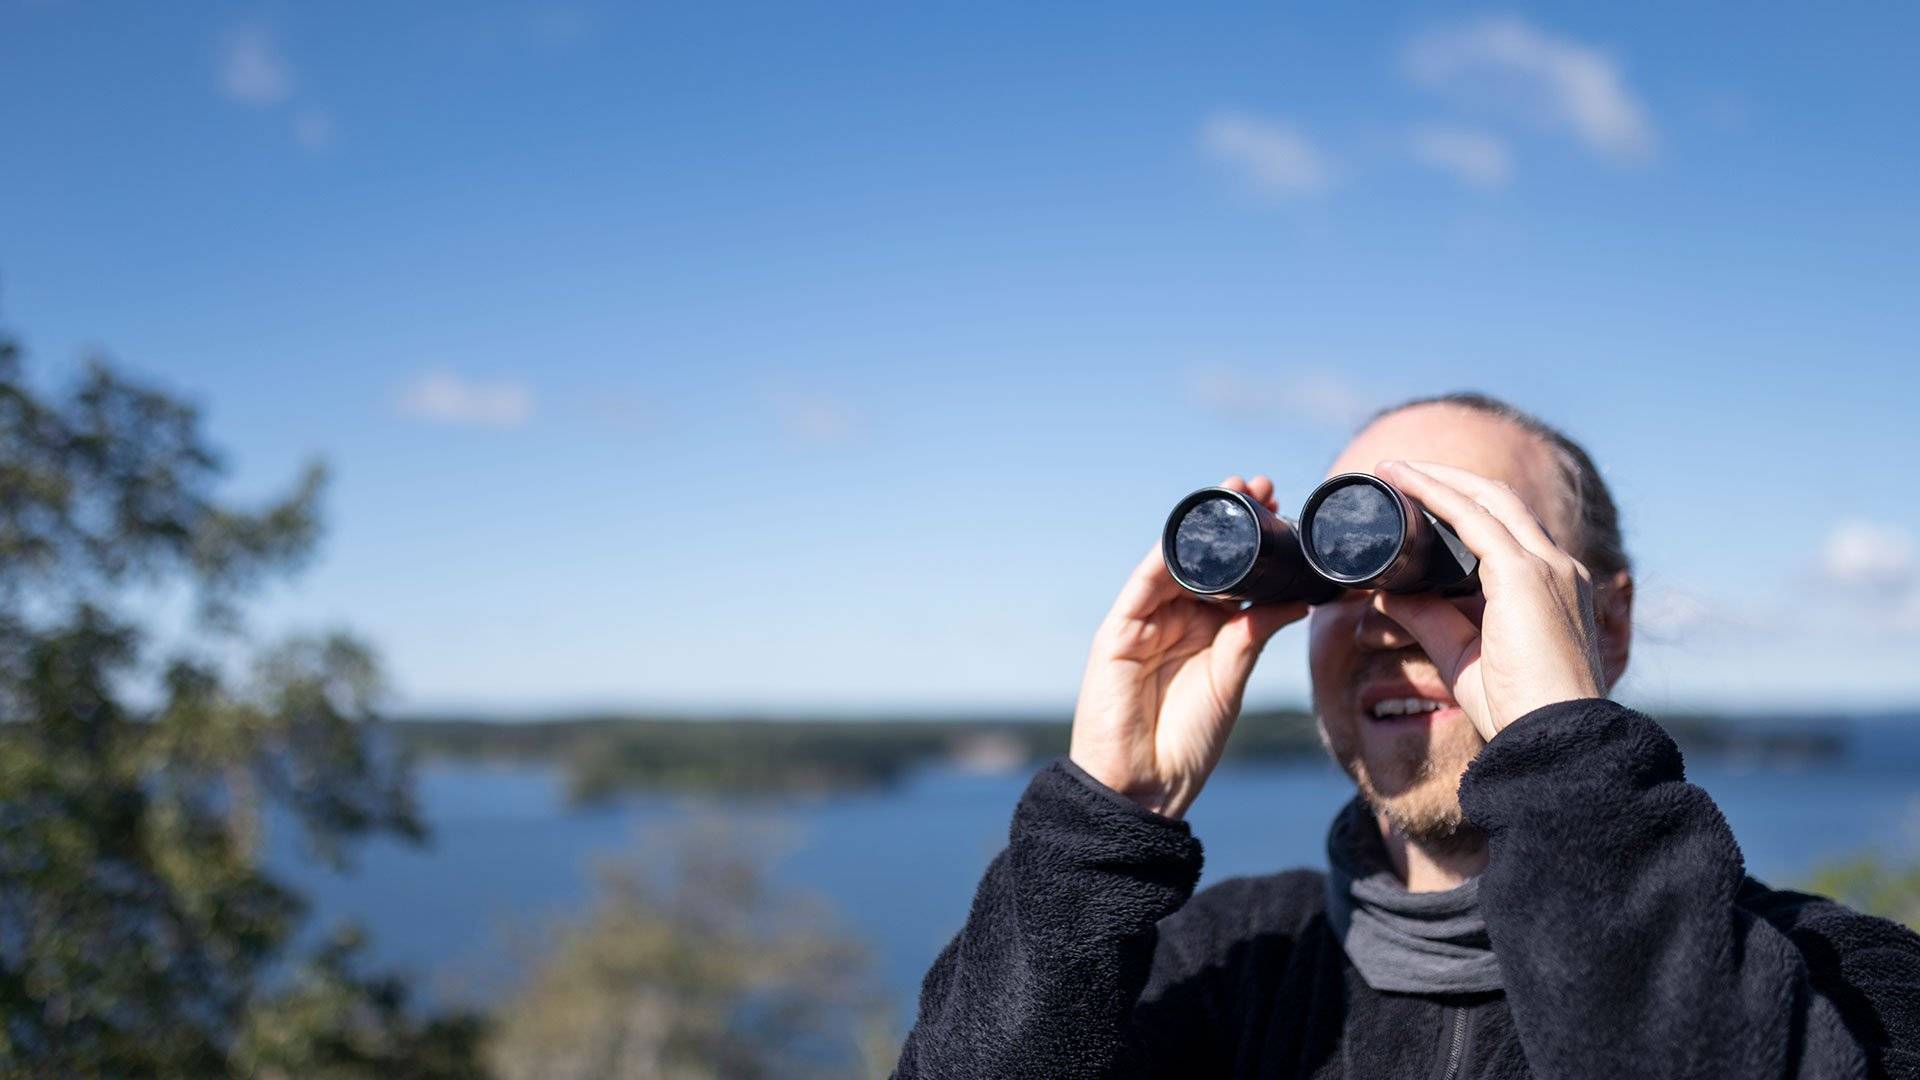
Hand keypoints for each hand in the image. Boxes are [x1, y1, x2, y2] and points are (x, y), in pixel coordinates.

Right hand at [1068, 475, 1307, 818]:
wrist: (1143, 788)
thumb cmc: (1186, 743)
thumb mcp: (1232, 679)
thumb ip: (1253, 633)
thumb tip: (1297, 595)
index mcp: (1207, 631)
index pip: (1233, 574)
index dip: (1257, 542)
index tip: (1287, 512)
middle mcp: (1175, 619)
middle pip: (1206, 559)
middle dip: (1232, 522)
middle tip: (1265, 488)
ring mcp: (1145, 623)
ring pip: (1175, 562)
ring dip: (1202, 528)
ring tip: (1234, 496)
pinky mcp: (1118, 633)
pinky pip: (1142, 586)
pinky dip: (1164, 557)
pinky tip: (1190, 535)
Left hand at [1372, 460, 1604, 740]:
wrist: (1556, 740)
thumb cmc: (1518, 710)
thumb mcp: (1461, 655)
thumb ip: (1428, 620)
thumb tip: (1385, 595)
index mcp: (1551, 587)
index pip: (1508, 528)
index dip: (1462, 505)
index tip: (1418, 497)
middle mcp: (1557, 567)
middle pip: (1500, 501)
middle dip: (1449, 479)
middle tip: (1398, 471)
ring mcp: (1547, 567)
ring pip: (1488, 499)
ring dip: (1438, 478)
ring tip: (1393, 469)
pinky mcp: (1526, 575)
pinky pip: (1473, 518)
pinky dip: (1436, 494)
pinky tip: (1406, 484)